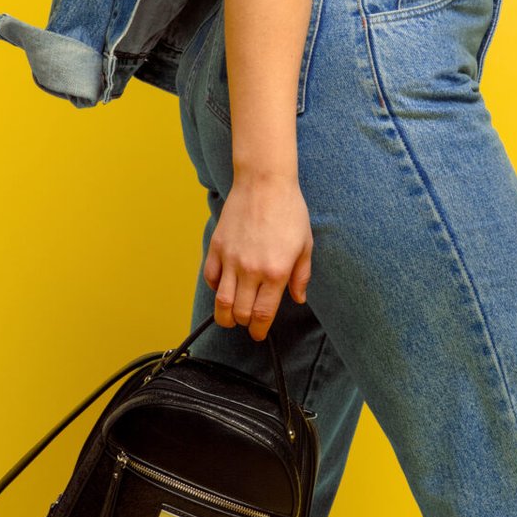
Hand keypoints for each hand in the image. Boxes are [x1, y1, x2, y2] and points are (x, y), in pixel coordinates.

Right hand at [204, 172, 313, 339]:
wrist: (265, 182)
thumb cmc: (289, 210)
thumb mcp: (305, 244)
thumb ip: (301, 275)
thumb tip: (298, 298)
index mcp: (276, 272)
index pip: (263, 314)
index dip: (260, 330)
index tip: (259, 334)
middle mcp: (251, 269)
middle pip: (241, 313)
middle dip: (245, 324)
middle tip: (249, 323)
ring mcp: (231, 259)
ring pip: (221, 301)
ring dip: (225, 315)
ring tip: (231, 316)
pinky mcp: (217, 247)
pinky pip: (211, 277)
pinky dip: (215, 288)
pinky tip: (224, 287)